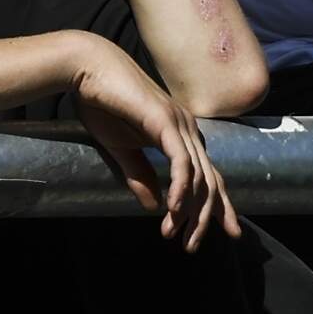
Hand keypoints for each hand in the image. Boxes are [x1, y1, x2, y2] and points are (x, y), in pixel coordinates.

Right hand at [68, 36, 236, 250]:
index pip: (209, 174)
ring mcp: (179, 124)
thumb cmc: (100, 103)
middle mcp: (187, 128)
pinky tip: (172, 208)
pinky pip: (181, 162)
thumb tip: (156, 207)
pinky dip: (180, 188)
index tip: (227, 232)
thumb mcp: (120, 148)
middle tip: (194, 246)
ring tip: (175, 234)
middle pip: (211, 181)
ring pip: (198, 177)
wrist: (85, 68)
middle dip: (206, 217)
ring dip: (188, 210)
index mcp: (180, 133)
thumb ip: (139, 175)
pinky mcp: (164, 122)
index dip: (219, 205)